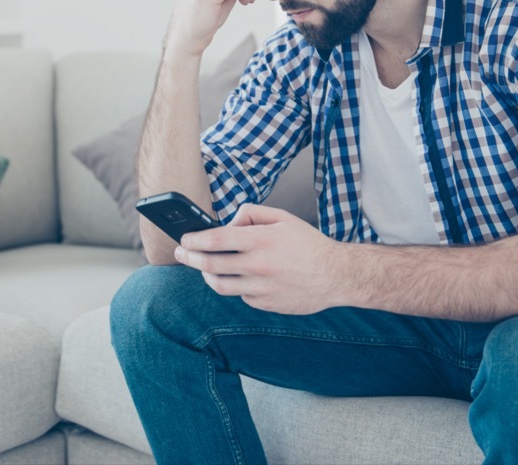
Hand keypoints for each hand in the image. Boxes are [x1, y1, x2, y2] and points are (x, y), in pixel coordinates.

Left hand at [174, 204, 345, 314]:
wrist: (336, 275)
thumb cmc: (308, 244)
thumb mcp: (282, 217)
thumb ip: (251, 214)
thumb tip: (228, 223)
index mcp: (262, 240)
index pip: (216, 239)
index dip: (194, 240)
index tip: (184, 239)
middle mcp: (259, 265)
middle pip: (210, 265)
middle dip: (189, 258)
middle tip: (181, 254)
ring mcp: (261, 288)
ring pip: (220, 285)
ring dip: (206, 275)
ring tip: (203, 268)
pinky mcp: (265, 304)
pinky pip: (240, 295)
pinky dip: (235, 285)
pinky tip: (240, 277)